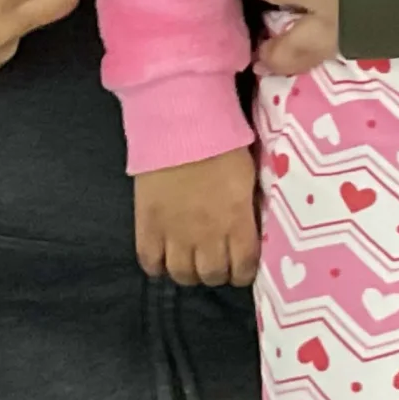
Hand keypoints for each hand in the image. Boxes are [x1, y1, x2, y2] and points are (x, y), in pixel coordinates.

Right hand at [134, 148, 260, 286]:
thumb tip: (249, 229)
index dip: (242, 272)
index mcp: (237, 221)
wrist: (180, 124)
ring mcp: (174, 233)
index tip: (239, 265)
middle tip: (214, 260)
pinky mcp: (148, 225)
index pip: (243, 268)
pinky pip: (150, 262)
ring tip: (189, 260)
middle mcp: (207, 235)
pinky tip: (163, 256)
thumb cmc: (222, 142)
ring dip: (189, 272)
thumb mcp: (248, 177)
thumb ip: (248, 209)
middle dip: (216, 272)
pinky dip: (157, 266)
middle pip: (212, 276)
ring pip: (182, 275)